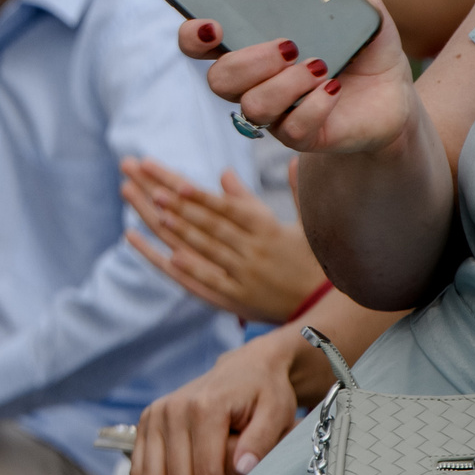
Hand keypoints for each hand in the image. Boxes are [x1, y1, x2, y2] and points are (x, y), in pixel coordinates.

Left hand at [121, 157, 326, 321]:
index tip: (175, 182)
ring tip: (152, 209)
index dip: (200, 195)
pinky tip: (168, 254)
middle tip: (148, 185)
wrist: (326, 305)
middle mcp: (253, 250)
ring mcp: (243, 276)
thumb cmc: (310, 258)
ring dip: (176, 229)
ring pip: (204, 248)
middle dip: (175, 202)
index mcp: (267, 229)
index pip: (225, 208)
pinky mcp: (236, 299)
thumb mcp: (297, 223)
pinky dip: (188, 268)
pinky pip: (207, 282)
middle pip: (206, 223)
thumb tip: (228, 169)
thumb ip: (263, 196)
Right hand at [130, 323, 312, 474]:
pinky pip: (137, 470)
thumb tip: (241, 470)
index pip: (204, 472)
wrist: (243, 368)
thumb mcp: (276, 413)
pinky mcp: (144, 424)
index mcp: (204, 407)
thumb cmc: (265, 394)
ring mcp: (153, 417)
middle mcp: (171, 410)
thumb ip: (261, 441)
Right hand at [182, 0, 415, 156]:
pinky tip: (333, 89)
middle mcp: (251, 80)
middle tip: (288, 44)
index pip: (197, 42)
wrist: (393, 92)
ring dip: (285, 85)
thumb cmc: (360, 44)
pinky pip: (292, 129)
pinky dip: (313, 106)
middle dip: (248, 62)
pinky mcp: (301, 135)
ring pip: (251, 107)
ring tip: (320, 67)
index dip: (192, 35)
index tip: (211, 24)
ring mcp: (273, 111)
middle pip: (218, 78)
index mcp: (249, 42)